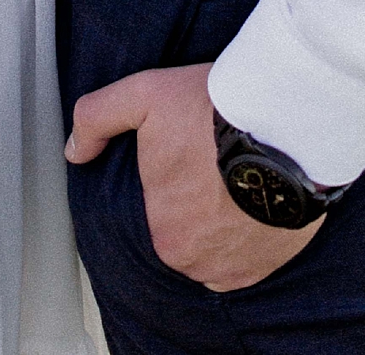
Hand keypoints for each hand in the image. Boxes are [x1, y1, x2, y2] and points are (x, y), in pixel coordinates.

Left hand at [65, 62, 321, 290]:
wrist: (289, 122)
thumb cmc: (214, 110)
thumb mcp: (141, 97)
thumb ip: (95, 120)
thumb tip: (75, 150)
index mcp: (162, 233)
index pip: (156, 215)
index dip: (170, 182)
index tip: (187, 160)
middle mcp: (199, 262)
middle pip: (185, 234)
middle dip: (194, 204)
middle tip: (210, 165)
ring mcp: (238, 266)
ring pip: (214, 248)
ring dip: (221, 222)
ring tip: (233, 180)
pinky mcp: (272, 264)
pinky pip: (247, 258)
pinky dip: (247, 235)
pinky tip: (251, 200)